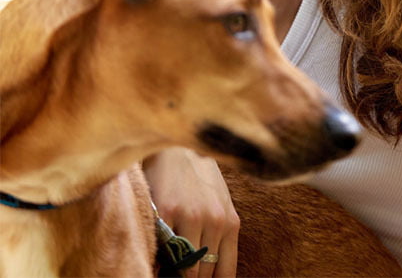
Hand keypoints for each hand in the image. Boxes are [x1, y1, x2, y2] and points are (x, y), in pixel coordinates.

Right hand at [143, 147, 239, 277]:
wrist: (179, 149)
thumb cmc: (200, 180)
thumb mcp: (221, 205)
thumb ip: (221, 235)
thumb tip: (214, 273)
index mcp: (230, 223)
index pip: (225, 273)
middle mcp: (214, 221)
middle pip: (203, 274)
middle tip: (183, 275)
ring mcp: (191, 217)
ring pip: (184, 268)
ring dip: (177, 274)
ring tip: (171, 269)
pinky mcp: (166, 212)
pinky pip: (163, 251)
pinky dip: (159, 262)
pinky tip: (158, 261)